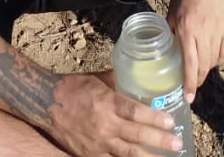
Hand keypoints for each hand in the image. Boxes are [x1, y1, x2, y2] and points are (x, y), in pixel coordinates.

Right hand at [46, 72, 182, 156]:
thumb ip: (117, 80)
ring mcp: (97, 144)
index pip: (135, 112)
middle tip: (177, 142)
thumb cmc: (72, 88)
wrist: (46, 104)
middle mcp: (104, 125)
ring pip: (128, 155)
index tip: (171, 121)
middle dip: (160, 141)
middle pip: (137, 136)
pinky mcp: (89, 156)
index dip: (155, 118)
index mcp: (106, 103)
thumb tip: (136, 75)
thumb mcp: (96, 79)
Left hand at [167, 0, 223, 101]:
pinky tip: (213, 56)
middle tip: (192, 85)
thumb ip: (173, 31)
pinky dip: (219, 57)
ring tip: (200, 70)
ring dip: (207, 68)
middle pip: (204, 66)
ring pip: (215, 60)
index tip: (188, 98)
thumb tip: (171, 49)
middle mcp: (204, 32)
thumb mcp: (172, 10)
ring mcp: (219, 29)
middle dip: (197, 79)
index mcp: (186, 28)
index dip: (189, 85)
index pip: (190, 66)